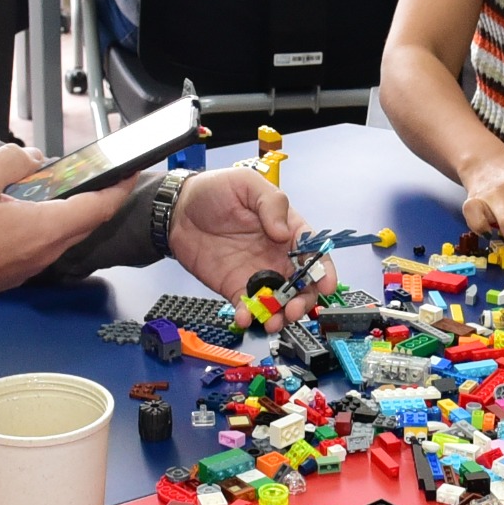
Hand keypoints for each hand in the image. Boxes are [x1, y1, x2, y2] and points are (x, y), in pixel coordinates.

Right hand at [0, 144, 132, 308]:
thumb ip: (10, 160)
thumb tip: (31, 158)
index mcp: (46, 227)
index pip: (99, 207)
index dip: (119, 187)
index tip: (129, 172)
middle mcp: (47, 250)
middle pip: (86, 220)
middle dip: (96, 196)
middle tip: (96, 175)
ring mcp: (35, 264)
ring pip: (65, 233)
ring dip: (68, 209)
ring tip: (54, 186)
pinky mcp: (20, 270)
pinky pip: (47, 243)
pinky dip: (49, 223)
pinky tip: (28, 209)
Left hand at [166, 169, 315, 330]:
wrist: (178, 209)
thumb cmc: (215, 191)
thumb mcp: (247, 184)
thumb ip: (271, 204)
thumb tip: (283, 232)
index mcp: (287, 229)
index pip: (313, 252)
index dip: (323, 269)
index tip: (325, 283)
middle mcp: (277, 255)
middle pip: (302, 284)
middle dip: (304, 300)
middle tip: (294, 308)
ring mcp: (257, 273)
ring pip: (279, 301)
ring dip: (281, 314)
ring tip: (273, 320)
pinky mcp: (236, 287)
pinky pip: (249, 307)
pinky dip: (250, 316)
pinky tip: (246, 318)